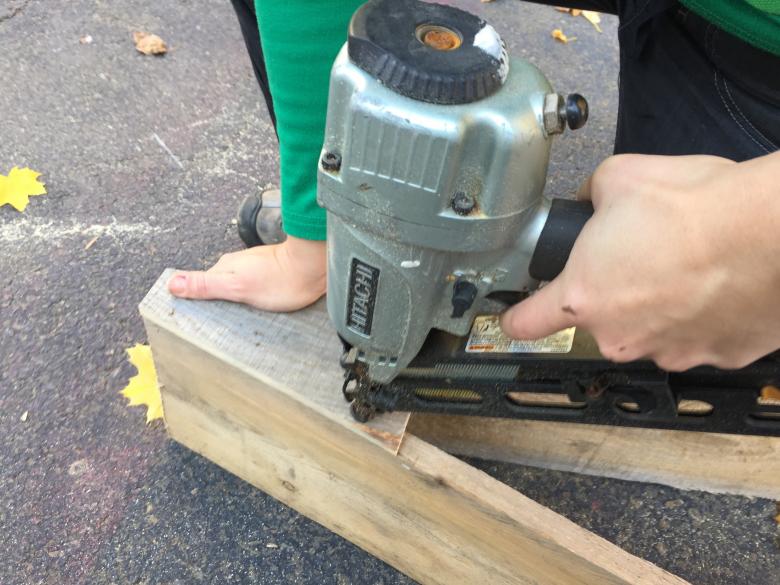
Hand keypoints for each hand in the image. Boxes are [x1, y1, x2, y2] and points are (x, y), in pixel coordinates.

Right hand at [168, 235, 326, 311]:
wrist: (315, 267)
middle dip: (218, 301)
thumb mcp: (237, 287)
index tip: (195, 318)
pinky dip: (254, 297)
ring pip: (239, 286)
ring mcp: (256, 267)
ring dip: (238, 300)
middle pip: (220, 285)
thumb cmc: (280, 279)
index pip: (203, 285)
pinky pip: (256, 288)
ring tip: (239, 318)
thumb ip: (206, 285)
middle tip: (219, 322)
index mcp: (225, 267)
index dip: (198, 300)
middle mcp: (238, 264)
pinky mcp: (272, 273)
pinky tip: (259, 307)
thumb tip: (172, 283)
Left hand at [501, 152, 779, 370]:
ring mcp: (669, 353)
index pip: (526, 323)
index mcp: (582, 297)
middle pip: (600, 319)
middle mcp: (619, 336)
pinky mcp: (718, 358)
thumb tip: (590, 202)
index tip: (517, 316)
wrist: (773, 231)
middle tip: (644, 256)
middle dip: (614, 292)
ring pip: (650, 330)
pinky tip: (720, 285)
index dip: (517, 317)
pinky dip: (703, 317)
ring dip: (660, 306)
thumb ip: (589, 196)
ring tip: (690, 266)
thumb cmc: (692, 206)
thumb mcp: (619, 178)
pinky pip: (698, 337)